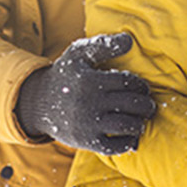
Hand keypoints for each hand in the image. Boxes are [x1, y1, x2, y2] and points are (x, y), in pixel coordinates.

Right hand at [14, 33, 155, 153]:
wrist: (39, 103)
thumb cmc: (65, 75)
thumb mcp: (79, 53)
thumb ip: (104, 44)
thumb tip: (130, 40)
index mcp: (90, 80)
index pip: (127, 82)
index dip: (140, 85)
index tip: (142, 89)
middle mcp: (90, 102)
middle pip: (132, 104)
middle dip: (146, 105)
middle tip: (147, 106)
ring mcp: (88, 124)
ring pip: (127, 125)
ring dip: (140, 123)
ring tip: (140, 120)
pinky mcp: (86, 141)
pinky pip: (114, 146)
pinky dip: (127, 142)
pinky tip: (129, 135)